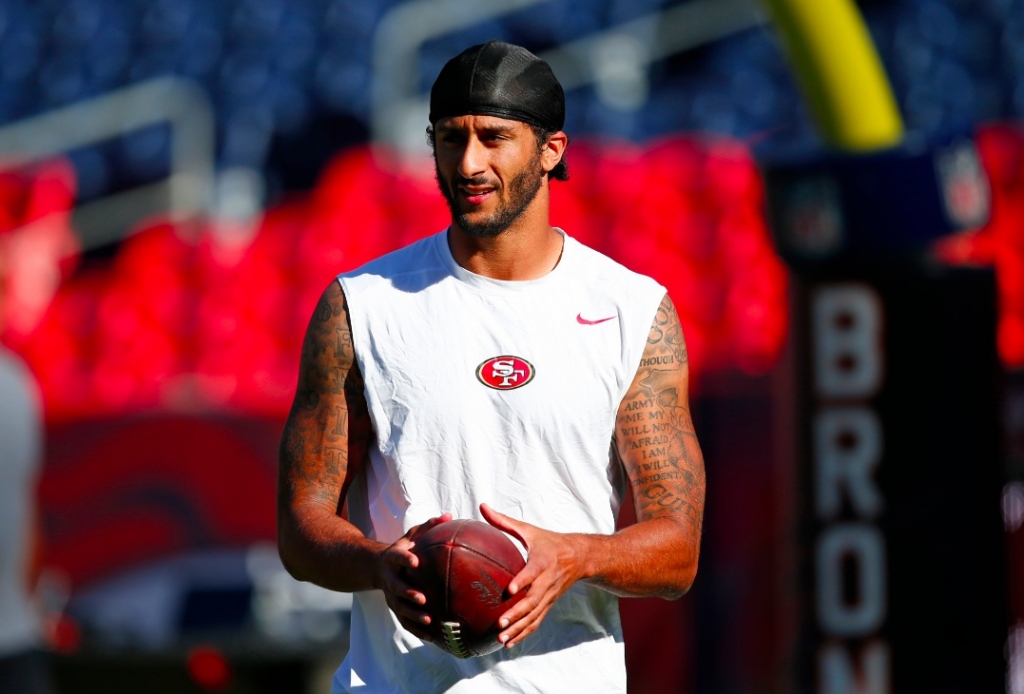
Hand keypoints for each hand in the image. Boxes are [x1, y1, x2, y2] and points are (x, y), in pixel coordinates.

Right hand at [377, 512, 452, 640]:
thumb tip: (448, 515)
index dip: (405, 560)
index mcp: (393, 559)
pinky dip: (417, 630)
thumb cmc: (403, 549)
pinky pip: (405, 622)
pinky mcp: (395, 608)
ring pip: (400, 609)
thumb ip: (429, 526)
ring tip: (429, 620)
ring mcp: (391, 596)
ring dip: (413, 616)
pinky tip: (433, 637)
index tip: (415, 562)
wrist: (378, 568)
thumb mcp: (412, 535)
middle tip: (422, 598)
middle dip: (408, 594)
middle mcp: (390, 579)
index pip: (397, 559)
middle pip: (397, 588)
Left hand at [480, 503, 584, 648]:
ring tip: (501, 638)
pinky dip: (524, 633)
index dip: (522, 581)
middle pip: (533, 600)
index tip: (508, 590)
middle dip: (517, 612)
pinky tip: (508, 643)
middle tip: (499, 621)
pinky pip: (536, 621)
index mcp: (542, 561)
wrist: (580, 557)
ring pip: (534, 615)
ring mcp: (549, 595)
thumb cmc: (549, 541)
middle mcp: (547, 581)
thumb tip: (482, 506)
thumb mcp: (529, 530)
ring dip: (518, 628)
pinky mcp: (548, 604)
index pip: (532, 573)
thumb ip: (504, 521)